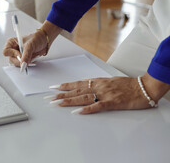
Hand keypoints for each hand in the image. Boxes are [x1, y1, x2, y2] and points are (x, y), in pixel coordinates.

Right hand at [3, 21, 61, 66]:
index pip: (6, 52)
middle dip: (21, 59)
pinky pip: (23, 65)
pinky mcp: (23, 59)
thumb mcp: (30, 46)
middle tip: (29, 57)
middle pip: (12, 60)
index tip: (21, 54)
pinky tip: (33, 57)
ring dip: (27, 61)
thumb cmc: (36, 38)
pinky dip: (29, 63)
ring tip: (33, 55)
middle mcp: (13, 49)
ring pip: (18, 64)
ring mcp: (18, 55)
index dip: (13, 54)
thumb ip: (26, 55)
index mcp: (11, 43)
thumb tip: (22, 64)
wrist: (45, 41)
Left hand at [47, 73, 169, 113]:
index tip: (52, 87)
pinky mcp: (112, 102)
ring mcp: (104, 94)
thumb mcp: (108, 80)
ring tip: (56, 103)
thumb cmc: (127, 84)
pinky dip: (86, 109)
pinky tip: (77, 112)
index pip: (76, 84)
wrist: (144, 87)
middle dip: (61, 95)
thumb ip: (95, 82)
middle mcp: (98, 86)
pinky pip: (97, 106)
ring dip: (69, 101)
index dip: (64, 86)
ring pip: (83, 97)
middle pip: (76, 91)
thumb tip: (84, 81)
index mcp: (97, 81)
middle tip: (48, 98)